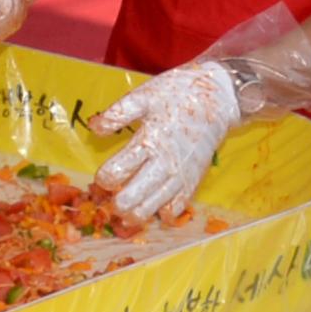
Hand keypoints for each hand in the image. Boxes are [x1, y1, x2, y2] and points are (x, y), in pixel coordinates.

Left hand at [89, 62, 240, 222]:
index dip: (105, 179)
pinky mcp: (194, 179)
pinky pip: (179, 206)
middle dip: (119, 204)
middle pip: (136, 195)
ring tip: (127, 217)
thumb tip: (94, 127)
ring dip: (138, 215)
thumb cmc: (177, 94)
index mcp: (148, 141)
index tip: (101, 179)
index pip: (118, 171)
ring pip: (156, 206)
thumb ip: (117, 113)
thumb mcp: (143, 95)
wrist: (217, 98)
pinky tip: (157, 213)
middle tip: (111, 205)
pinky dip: (166, 214)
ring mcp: (181, 174)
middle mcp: (164, 163)